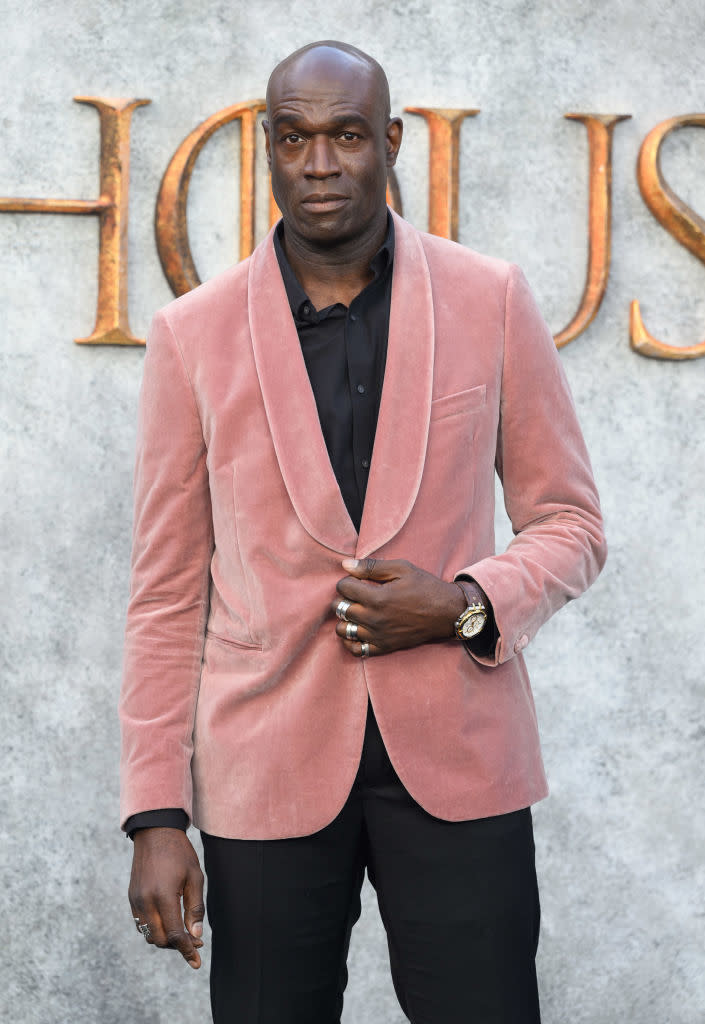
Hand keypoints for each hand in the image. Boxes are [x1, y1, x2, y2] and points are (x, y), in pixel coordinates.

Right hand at [128, 828, 204, 968]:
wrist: (155, 832)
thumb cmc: (179, 853)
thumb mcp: (195, 877)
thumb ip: (195, 908)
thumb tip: (195, 935)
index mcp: (163, 896)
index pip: (174, 934)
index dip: (186, 950)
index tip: (196, 961)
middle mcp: (145, 901)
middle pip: (159, 940)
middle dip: (177, 946)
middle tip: (195, 941)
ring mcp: (136, 900)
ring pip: (148, 934)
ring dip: (165, 939)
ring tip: (183, 933)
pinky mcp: (131, 897)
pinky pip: (141, 923)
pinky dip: (154, 929)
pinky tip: (168, 922)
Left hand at [333, 557, 466, 656]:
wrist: (447, 612)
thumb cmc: (425, 587)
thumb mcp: (401, 569)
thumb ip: (371, 567)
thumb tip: (345, 564)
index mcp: (377, 598)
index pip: (343, 588)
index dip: (348, 580)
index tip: (358, 581)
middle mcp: (374, 619)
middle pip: (340, 608)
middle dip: (344, 598)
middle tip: (356, 595)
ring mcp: (378, 636)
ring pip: (343, 630)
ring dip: (345, 619)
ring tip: (356, 612)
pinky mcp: (384, 647)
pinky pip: (356, 650)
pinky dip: (351, 641)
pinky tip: (358, 630)